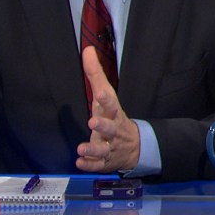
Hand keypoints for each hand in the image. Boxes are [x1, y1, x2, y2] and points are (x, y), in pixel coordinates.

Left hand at [76, 46, 139, 172]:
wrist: (134, 146)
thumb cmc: (114, 116)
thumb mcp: (106, 96)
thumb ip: (95, 74)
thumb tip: (88, 50)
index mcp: (114, 112)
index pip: (111, 103)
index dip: (106, 99)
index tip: (100, 93)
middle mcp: (113, 130)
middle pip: (110, 127)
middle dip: (103, 125)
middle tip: (93, 122)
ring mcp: (111, 146)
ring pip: (104, 149)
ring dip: (93, 148)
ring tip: (82, 148)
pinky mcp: (105, 161)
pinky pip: (98, 165)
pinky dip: (90, 164)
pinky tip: (80, 162)